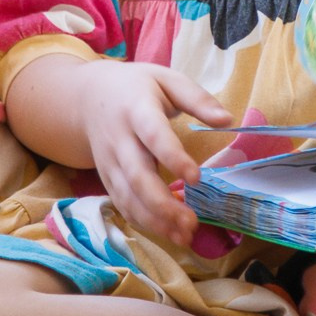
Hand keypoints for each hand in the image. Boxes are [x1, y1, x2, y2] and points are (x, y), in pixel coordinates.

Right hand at [80, 63, 232, 248]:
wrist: (87, 97)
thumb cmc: (137, 87)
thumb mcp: (167, 79)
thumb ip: (197, 99)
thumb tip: (228, 120)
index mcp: (137, 109)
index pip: (153, 136)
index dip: (173, 157)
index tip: (196, 178)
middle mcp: (119, 139)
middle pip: (137, 176)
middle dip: (163, 203)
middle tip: (193, 221)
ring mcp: (109, 162)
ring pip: (127, 197)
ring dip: (155, 221)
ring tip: (185, 235)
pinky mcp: (106, 178)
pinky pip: (122, 205)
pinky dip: (143, 222)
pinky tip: (168, 232)